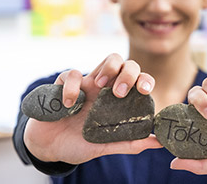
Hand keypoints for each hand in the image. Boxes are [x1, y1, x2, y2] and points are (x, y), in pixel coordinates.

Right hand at [23, 53, 161, 163]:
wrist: (48, 147)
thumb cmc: (78, 144)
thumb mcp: (105, 146)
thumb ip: (130, 143)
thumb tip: (159, 143)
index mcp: (118, 102)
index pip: (138, 81)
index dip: (145, 80)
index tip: (143, 91)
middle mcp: (106, 89)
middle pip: (127, 64)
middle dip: (128, 73)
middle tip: (119, 93)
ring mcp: (88, 83)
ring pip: (109, 59)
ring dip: (109, 69)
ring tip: (99, 87)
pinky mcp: (66, 83)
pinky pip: (73, 74)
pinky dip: (72, 87)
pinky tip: (69, 105)